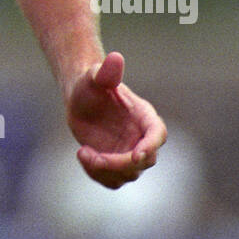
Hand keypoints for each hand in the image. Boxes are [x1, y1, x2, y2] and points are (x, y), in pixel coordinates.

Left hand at [66, 51, 166, 188]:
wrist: (80, 97)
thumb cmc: (91, 83)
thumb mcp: (95, 76)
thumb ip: (107, 71)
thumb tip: (115, 57)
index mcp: (143, 116)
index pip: (157, 134)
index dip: (151, 146)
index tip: (136, 155)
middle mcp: (141, 137)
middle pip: (144, 160)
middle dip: (120, 163)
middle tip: (92, 155)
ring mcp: (129, 152)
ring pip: (129, 174)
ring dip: (106, 171)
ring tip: (83, 153)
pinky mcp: (115, 164)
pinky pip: (113, 180)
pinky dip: (99, 175)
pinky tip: (82, 155)